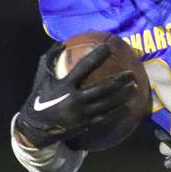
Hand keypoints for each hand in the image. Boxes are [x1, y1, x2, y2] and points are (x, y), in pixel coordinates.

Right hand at [15, 43, 135, 147]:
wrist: (35, 128)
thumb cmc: (40, 98)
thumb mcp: (42, 78)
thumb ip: (51, 59)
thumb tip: (62, 43)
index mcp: (64, 85)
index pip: (83, 67)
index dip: (96, 56)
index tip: (108, 47)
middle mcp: (74, 99)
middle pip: (102, 88)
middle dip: (119, 80)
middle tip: (131, 73)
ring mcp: (82, 113)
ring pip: (107, 103)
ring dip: (123, 95)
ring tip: (135, 86)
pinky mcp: (86, 124)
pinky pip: (106, 117)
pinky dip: (118, 111)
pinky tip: (129, 106)